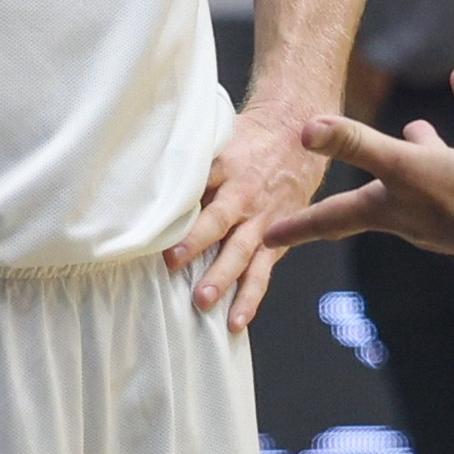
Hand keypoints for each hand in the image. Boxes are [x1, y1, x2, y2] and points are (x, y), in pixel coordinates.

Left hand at [168, 97, 338, 332]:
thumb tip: (155, 188)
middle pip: (221, 224)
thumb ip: (196, 167)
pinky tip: (237, 320)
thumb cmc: (252, 139)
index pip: (201, 190)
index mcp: (228, 168)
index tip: (164, 237)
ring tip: (207, 305)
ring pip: (243, 254)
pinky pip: (263, 272)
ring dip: (225, 280)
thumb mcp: (222, 141)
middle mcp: (246, 196)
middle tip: (177, 269)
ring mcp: (264, 220)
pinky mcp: (278, 239)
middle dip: (200, 249)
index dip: (184, 214)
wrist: (298, 133)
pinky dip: (251, 296)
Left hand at [264, 65, 453, 274]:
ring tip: (413, 126)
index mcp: (385, 210)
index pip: (330, 219)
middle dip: (361, 188)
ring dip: (420, 147)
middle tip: (342, 188)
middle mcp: (414, 211)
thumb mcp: (399, 165)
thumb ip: (355, 144)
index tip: (269, 238)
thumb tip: (304, 130)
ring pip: (429, 170)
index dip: (298, 227)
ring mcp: (452, 201)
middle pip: (377, 197)